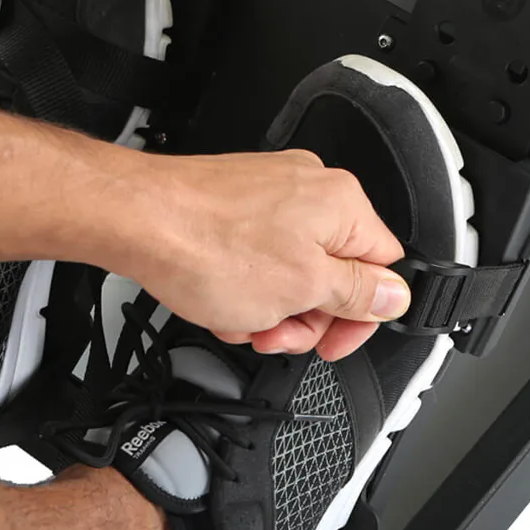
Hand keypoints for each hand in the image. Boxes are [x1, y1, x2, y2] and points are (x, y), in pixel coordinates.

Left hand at [117, 149, 409, 360]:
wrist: (134, 218)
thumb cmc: (206, 245)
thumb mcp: (301, 288)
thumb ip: (357, 293)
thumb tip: (394, 296)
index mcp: (342, 204)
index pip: (383, 269)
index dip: (360, 316)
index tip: (333, 341)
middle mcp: (310, 189)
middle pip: (334, 273)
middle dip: (305, 315)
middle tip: (277, 332)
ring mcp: (269, 193)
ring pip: (291, 271)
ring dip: (269, 307)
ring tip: (239, 317)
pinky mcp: (235, 202)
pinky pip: (257, 257)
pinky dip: (243, 286)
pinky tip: (219, 300)